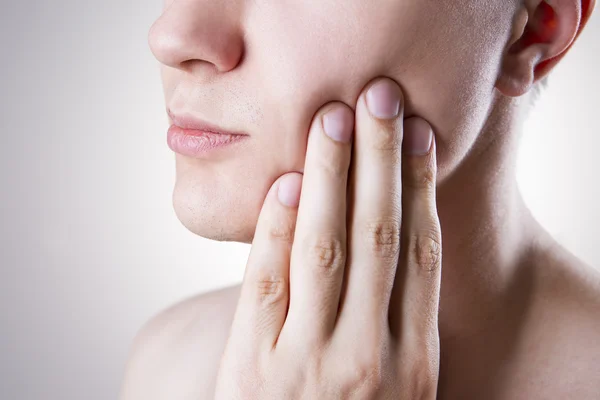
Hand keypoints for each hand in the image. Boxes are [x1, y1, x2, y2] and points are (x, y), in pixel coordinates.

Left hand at [214, 77, 441, 398]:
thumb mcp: (394, 390)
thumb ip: (398, 327)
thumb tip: (400, 241)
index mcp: (413, 362)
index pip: (422, 255)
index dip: (421, 188)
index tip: (419, 136)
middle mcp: (369, 357)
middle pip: (378, 236)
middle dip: (380, 160)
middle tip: (381, 98)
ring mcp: (309, 362)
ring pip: (325, 247)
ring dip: (330, 176)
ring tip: (334, 118)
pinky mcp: (255, 367)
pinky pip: (267, 283)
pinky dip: (277, 228)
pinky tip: (287, 183)